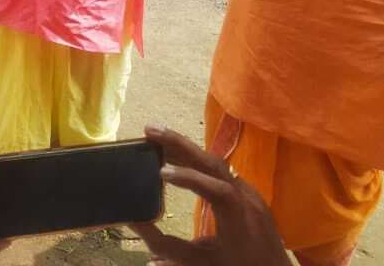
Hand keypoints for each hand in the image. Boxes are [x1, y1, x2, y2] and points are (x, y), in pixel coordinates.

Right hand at [130, 126, 291, 265]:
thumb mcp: (200, 262)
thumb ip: (167, 246)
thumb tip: (134, 224)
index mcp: (239, 217)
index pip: (216, 189)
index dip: (189, 178)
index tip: (160, 172)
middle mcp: (247, 198)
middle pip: (214, 163)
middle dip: (180, 144)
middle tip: (150, 130)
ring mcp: (249, 193)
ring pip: (217, 162)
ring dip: (187, 148)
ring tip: (157, 138)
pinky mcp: (248, 194)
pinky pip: (221, 169)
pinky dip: (197, 160)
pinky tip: (180, 159)